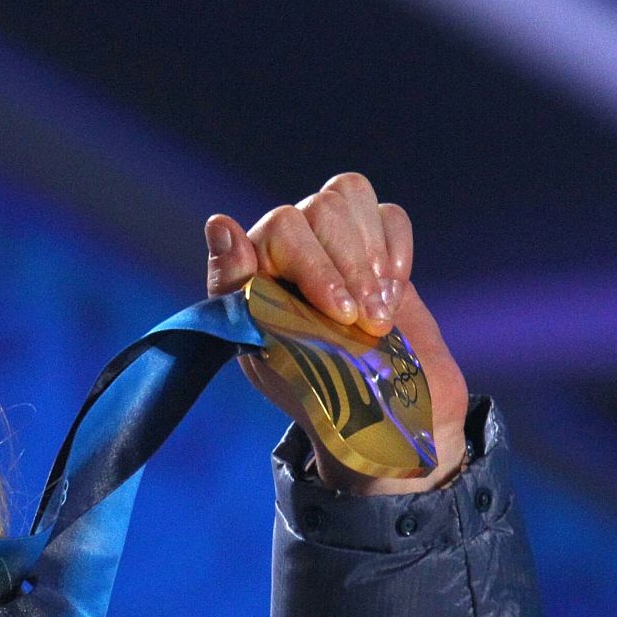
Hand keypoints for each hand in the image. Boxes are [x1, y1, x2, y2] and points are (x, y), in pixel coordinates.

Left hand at [204, 173, 469, 494]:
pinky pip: (388, 214)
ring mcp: (331, 242)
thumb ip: (240, 290)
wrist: (383, 419)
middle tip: (365, 324)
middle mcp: (285, 248)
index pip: (275, 229)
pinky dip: (396, 249)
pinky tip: (394, 290)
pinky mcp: (377, 247)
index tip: (336, 313)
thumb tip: (219, 224)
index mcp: (249, 273)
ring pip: (348, 197)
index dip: (310, 264)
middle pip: (318, 209)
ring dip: (370, 259)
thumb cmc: (316, 394)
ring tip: (376, 315)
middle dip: (349, 270)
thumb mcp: (272, 354)